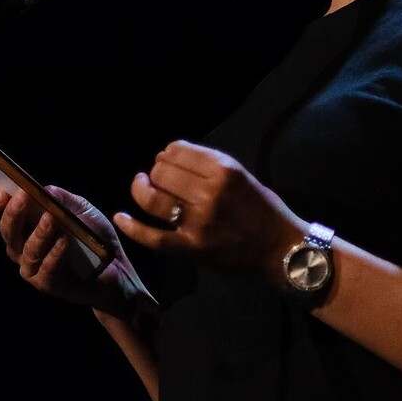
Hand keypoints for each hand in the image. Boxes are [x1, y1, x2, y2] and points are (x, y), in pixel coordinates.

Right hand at [0, 184, 146, 314]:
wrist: (115, 268)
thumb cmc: (91, 235)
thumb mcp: (80, 209)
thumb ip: (61, 199)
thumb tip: (43, 190)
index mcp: (22, 226)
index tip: (1, 193)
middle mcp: (20, 247)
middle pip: (5, 230)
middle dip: (12, 213)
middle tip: (23, 196)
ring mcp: (31, 268)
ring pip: (25, 251)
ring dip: (38, 233)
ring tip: (51, 219)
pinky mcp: (47, 284)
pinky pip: (46, 269)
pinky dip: (55, 253)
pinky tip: (65, 241)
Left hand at [114, 140, 307, 275]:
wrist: (281, 250)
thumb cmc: (265, 211)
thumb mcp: (243, 176)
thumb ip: (210, 166)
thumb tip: (170, 159)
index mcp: (224, 171)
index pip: (178, 151)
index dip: (168, 154)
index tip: (168, 160)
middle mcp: (208, 193)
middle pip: (161, 172)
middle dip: (156, 171)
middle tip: (159, 176)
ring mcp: (197, 222)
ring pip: (153, 199)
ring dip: (141, 189)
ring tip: (141, 186)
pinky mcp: (191, 248)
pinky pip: (153, 236)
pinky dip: (132, 227)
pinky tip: (120, 217)